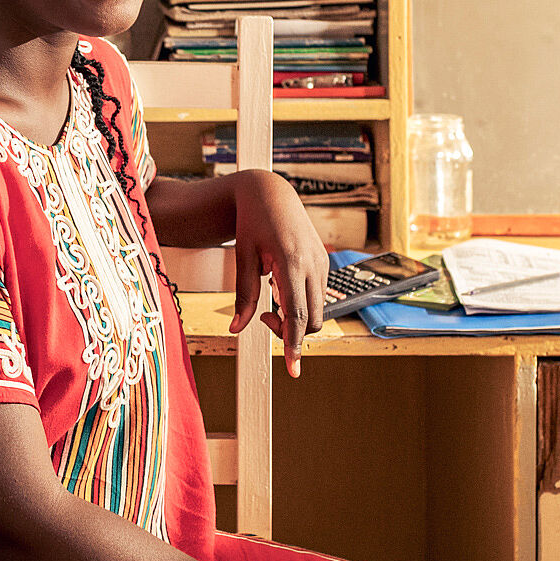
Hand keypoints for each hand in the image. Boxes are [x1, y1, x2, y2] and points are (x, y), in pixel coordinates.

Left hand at [228, 170, 326, 376]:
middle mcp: (312, 264)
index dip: (293, 343)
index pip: (297, 314)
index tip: (292, 368)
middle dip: (290, 331)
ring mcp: (322, 263)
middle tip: (263, 318)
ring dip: (296, 317)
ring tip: (270, 297)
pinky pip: (317, 295)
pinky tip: (281, 285)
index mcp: (290, 262)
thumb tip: (235, 329)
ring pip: (317, 310)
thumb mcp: (242, 258)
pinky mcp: (324, 262)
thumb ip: (243, 296)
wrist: (271, 192)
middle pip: (312, 319)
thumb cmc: (252, 222)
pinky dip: (301, 302)